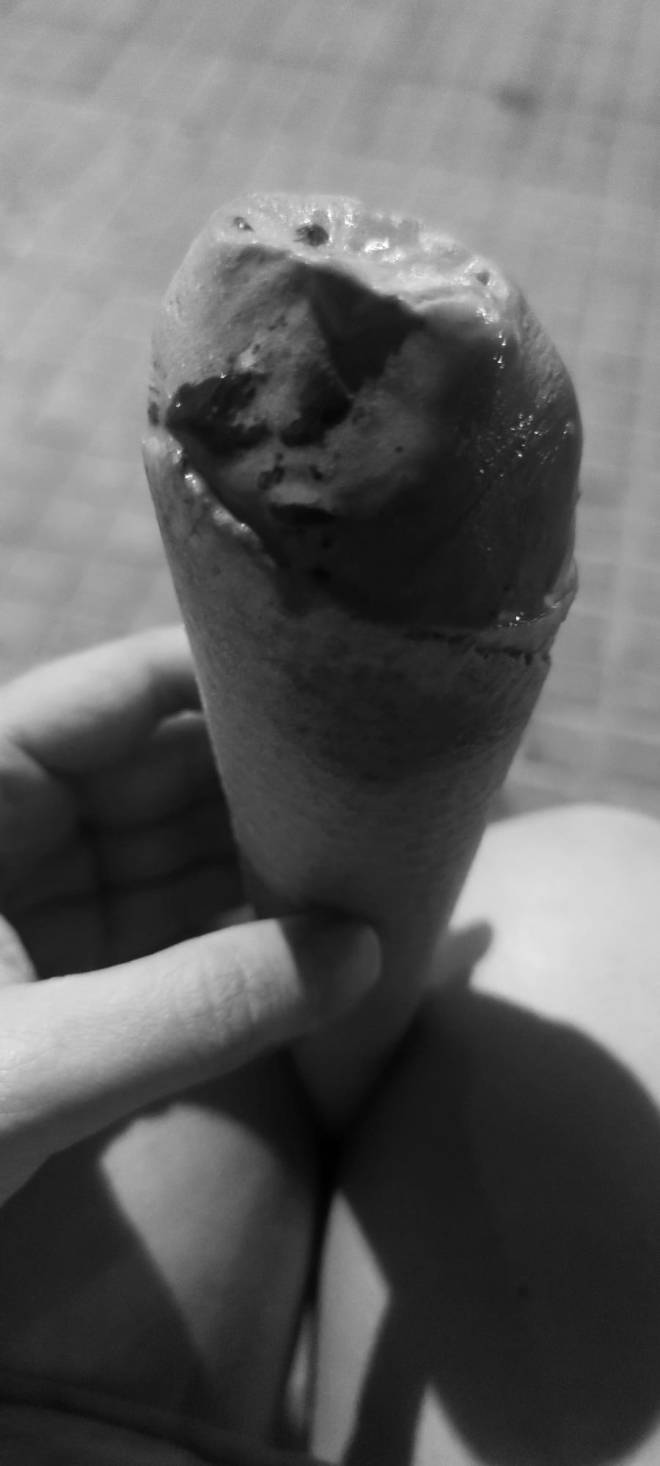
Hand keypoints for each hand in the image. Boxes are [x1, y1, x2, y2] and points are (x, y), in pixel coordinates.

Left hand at [0, 628, 379, 1203]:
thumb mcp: (35, 1069)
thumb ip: (200, 1009)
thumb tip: (366, 950)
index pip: (106, 693)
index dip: (219, 676)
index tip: (335, 678)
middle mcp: (3, 829)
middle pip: (155, 766)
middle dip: (264, 775)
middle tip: (388, 776)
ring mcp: (31, 902)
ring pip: (170, 847)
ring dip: (264, 853)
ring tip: (379, 847)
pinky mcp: (56, 975)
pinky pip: (164, 925)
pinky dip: (237, 927)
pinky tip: (321, 925)